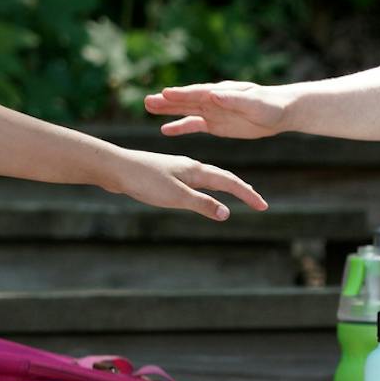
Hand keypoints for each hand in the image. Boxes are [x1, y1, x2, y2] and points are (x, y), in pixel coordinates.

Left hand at [105, 146, 267, 221]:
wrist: (116, 168)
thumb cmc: (145, 181)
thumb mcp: (176, 196)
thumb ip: (201, 204)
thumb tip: (226, 214)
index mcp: (196, 170)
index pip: (230, 182)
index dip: (247, 194)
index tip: (263, 206)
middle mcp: (190, 166)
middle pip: (222, 177)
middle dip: (241, 189)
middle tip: (257, 201)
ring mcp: (178, 169)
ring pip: (208, 178)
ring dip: (225, 186)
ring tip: (236, 194)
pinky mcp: (166, 174)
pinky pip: (194, 181)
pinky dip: (207, 188)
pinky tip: (199, 192)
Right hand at [142, 80, 290, 140]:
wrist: (281, 112)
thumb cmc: (271, 105)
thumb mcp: (254, 104)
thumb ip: (233, 100)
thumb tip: (213, 94)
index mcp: (222, 92)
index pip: (199, 92)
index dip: (182, 94)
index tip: (164, 94)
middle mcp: (214, 99)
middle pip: (187, 99)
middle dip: (167, 101)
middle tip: (147, 101)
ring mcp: (213, 111)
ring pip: (186, 110)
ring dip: (169, 110)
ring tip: (149, 108)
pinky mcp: (216, 123)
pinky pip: (195, 125)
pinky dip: (181, 127)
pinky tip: (165, 130)